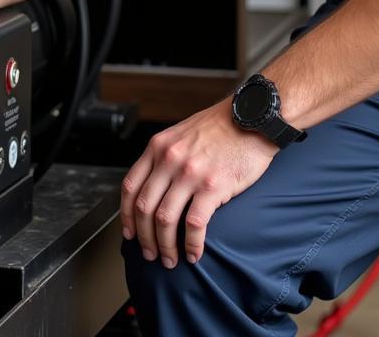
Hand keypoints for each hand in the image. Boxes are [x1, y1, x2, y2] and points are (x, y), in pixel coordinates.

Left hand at [120, 98, 276, 268]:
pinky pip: (194, 224)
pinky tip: (195, 254)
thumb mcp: (181, 133)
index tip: (130, 232)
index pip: (130, 186)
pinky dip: (192, 245)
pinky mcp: (213, 186)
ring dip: (165, 246)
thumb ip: (165, 156)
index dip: (126, 215)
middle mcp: (169, 159)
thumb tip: (155, 186)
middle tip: (149, 254)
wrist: (252, 119)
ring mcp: (190, 173)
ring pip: (165, 220)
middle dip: (144, 238)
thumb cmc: (220, 127)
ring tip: (170, 259)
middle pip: (144, 207)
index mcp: (158, 146)